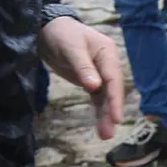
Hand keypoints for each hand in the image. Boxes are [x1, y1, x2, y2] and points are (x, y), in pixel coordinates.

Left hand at [39, 17, 124, 139]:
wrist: (49, 30)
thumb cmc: (62, 34)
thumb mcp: (71, 48)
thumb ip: (83, 67)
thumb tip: (94, 86)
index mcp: (108, 54)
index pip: (114, 79)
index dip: (116, 99)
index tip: (117, 118)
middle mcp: (108, 65)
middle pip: (112, 91)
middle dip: (111, 112)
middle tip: (109, 133)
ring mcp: (101, 75)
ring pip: (106, 98)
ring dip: (105, 116)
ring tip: (105, 136)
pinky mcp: (92, 82)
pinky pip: (98, 99)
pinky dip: (98, 112)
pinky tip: (100, 127)